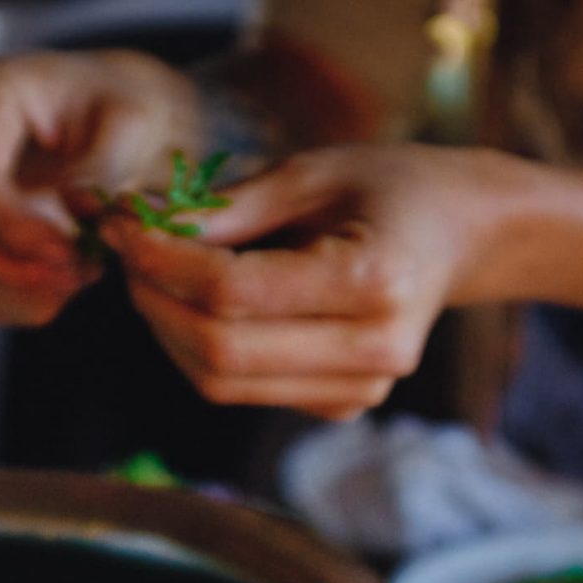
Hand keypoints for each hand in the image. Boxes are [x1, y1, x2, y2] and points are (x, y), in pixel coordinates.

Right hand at [0, 50, 201, 325]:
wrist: (121, 125)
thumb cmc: (128, 112)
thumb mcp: (135, 122)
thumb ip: (105, 167)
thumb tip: (73, 208)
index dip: (11, 227)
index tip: (66, 253)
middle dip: (6, 268)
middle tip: (72, 278)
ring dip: (19, 290)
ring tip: (82, 274)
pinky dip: (23, 300)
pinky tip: (68, 282)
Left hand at [100, 144, 517, 418]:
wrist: (458, 238)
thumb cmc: (389, 189)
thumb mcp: (311, 173)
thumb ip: (227, 209)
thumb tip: (139, 226)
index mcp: (374, 284)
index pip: (232, 292)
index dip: (162, 263)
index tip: (124, 226)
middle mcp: (373, 353)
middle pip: (218, 351)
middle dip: (154, 303)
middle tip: (128, 254)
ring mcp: (358, 392)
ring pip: (220, 382)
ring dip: (168, 330)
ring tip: (153, 276)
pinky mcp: (340, 407)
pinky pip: (241, 389)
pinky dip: (199, 349)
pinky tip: (197, 306)